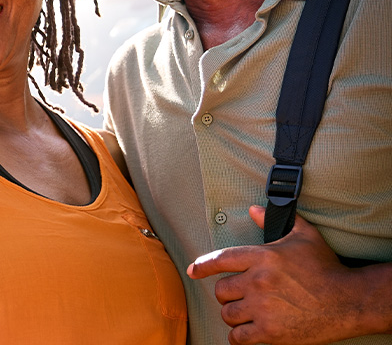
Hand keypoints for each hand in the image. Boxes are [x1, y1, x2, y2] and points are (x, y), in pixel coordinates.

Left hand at [187, 205, 383, 343]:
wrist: (350, 301)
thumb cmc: (326, 267)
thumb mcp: (304, 236)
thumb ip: (274, 222)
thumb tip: (253, 209)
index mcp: (262, 257)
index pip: (219, 259)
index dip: (202, 266)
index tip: (193, 271)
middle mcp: (258, 281)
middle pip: (221, 290)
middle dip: (228, 294)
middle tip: (241, 296)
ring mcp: (263, 307)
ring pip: (227, 313)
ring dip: (234, 315)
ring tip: (246, 314)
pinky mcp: (270, 331)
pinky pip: (239, 337)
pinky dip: (239, 337)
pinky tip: (245, 333)